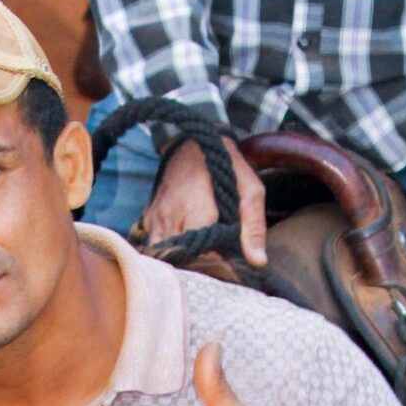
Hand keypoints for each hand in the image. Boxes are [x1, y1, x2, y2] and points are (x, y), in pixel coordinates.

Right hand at [144, 134, 267, 269]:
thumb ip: (253, 226)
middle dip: (197, 263)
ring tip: (196, 251)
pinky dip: (168, 249)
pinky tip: (182, 242)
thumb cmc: (226, 166)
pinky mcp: (148, 219)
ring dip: (181, 258)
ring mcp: (155, 218)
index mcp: (196, 210)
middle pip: (182, 259)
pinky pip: (154, 246)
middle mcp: (171, 216)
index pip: (201, 257)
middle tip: (211, 256)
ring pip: (165, 256)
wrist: (192, 141)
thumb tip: (258, 261)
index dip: (215, 264)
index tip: (224, 258)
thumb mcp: (250, 190)